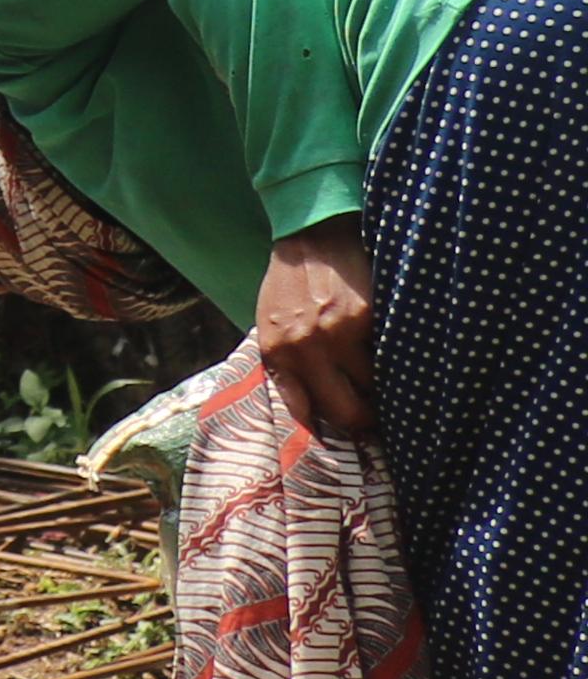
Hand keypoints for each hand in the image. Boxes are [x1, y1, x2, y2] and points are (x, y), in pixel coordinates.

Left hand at [254, 222, 378, 439]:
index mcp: (277, 352)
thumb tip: (310, 407)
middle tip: (379, 424)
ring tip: (396, 393)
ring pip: (375, 386)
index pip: (304, 411)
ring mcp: (340, 334)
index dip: (327, 433)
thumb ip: (286, 362)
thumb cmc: (289, 283)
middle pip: (347, 410)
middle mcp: (306, 348)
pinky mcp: (370, 318)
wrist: (312, 235)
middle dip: (366, 423)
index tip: (344, 443)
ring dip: (386, 392)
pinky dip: (399, 364)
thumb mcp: (270, 324)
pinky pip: (390, 356)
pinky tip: (407, 366)